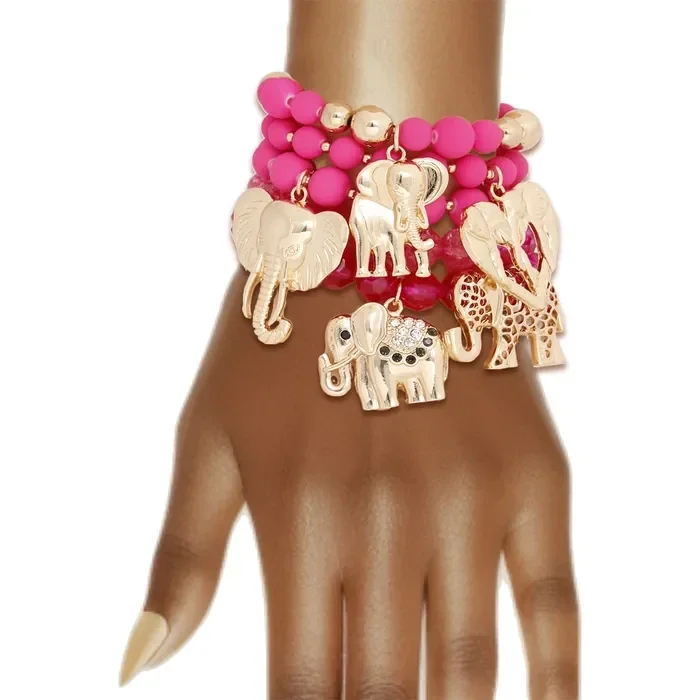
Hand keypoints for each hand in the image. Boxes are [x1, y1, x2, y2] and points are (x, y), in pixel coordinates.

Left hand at [120, 273, 578, 699]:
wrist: (379, 241)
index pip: (300, 687)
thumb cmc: (279, 341)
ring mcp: (467, 498)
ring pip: (466, 669)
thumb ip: (181, 553)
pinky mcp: (532, 475)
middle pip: (382, 689)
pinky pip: (555, 604)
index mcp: (297, 516)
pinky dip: (555, 682)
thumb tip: (141, 664)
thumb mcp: (207, 432)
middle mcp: (384, 520)